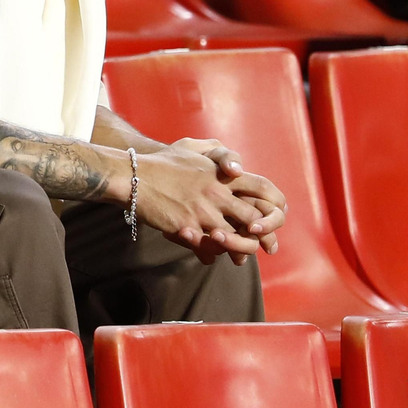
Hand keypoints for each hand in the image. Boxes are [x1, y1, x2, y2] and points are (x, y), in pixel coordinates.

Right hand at [154, 137, 287, 261]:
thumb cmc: (160, 162)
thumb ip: (214, 153)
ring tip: (241, 256)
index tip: (275, 215)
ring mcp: (203, 211)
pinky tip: (210, 257)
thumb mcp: (190, 149)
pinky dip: (213, 254)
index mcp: (222, 174)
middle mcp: (217, 192)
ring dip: (241, 249)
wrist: (132, 176)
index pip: (263, 188)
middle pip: (255, 218)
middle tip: (266, 244)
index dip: (275, 204)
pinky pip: (208, 247)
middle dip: (264, 234)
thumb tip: (232, 165)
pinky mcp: (187, 226)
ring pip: (236, 238)